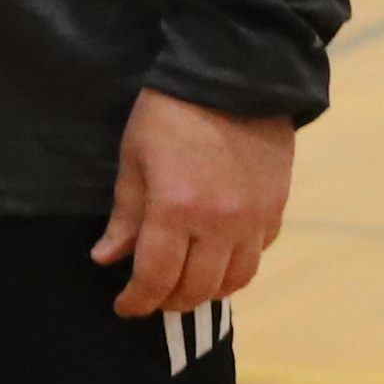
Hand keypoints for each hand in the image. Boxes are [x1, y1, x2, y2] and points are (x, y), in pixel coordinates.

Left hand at [97, 90, 293, 317]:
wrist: (235, 77)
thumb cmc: (169, 113)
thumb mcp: (133, 159)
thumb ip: (125, 216)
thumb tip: (106, 259)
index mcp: (175, 209)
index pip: (155, 277)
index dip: (137, 301)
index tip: (124, 307)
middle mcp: (220, 222)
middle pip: (198, 288)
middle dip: (170, 301)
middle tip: (151, 297)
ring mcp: (254, 218)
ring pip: (235, 280)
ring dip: (206, 290)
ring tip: (184, 284)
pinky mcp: (277, 207)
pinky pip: (257, 254)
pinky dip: (235, 266)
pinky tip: (216, 256)